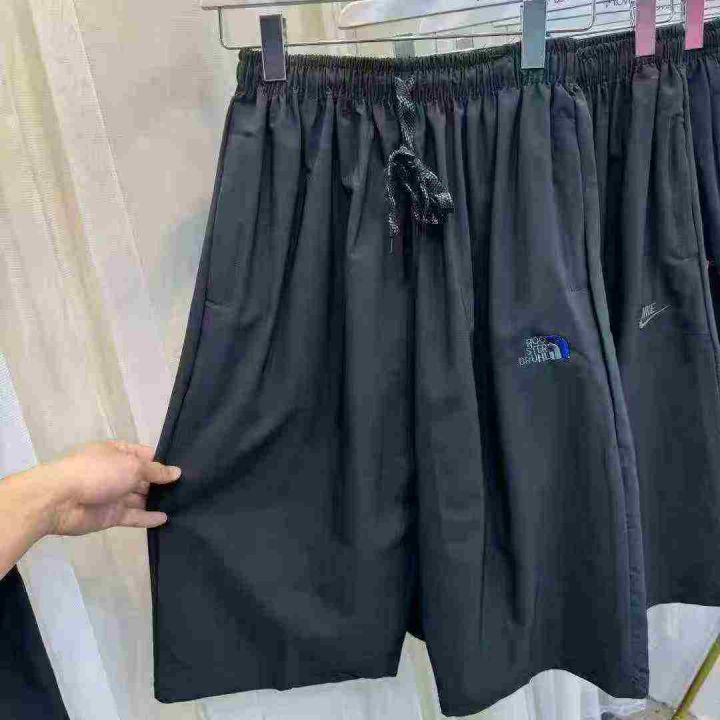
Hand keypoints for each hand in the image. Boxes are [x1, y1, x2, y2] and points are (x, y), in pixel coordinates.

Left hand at [47, 441, 180, 535]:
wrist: (60, 500)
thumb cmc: (98, 472)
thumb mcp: (132, 465)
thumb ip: (155, 471)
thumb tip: (176, 472)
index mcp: (118, 453)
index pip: (145, 455)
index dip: (163, 461)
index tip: (184, 469)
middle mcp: (116, 472)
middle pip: (144, 477)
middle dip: (162, 483)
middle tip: (189, 489)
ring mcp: (113, 495)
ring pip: (140, 498)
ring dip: (157, 500)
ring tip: (183, 504)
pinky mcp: (110, 515)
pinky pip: (133, 516)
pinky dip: (148, 517)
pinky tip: (166, 519)